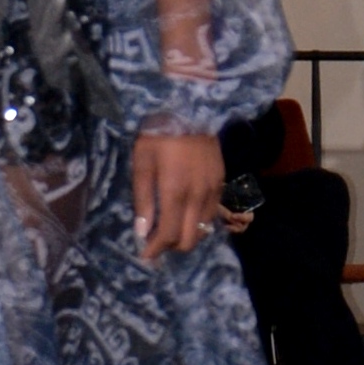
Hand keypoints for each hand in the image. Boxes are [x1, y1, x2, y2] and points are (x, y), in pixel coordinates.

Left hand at [131, 130, 225, 259]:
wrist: (190, 108)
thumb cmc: (158, 135)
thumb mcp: (142, 163)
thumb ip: (142, 199)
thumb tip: (142, 232)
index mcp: (175, 191)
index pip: (169, 235)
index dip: (156, 249)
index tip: (145, 255)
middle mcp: (198, 196)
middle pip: (189, 240)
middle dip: (171, 247)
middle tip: (156, 242)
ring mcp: (213, 191)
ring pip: (203, 231)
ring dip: (186, 237)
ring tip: (170, 230)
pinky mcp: (221, 183)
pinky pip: (212, 215)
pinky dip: (198, 223)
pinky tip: (186, 216)